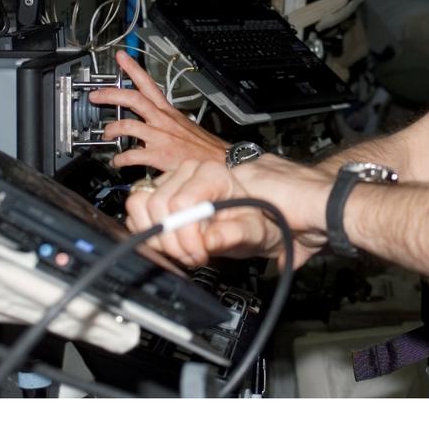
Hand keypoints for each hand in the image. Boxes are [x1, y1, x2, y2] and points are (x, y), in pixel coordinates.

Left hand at [88, 50, 227, 171]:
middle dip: (111, 94)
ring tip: (105, 134)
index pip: (148, 83)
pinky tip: (117, 160)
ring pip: (128, 125)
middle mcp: (163, 120)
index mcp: (168, 111)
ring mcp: (160, 137)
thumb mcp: (185, 125)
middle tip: (95, 94)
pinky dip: (120, 158)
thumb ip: (166, 121)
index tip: (121, 57)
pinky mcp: (158, 155)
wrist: (219, 161)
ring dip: (111, 129)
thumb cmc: (203, 146)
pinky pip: (132, 155)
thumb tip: (152, 122)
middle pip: (134, 99)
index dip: (133, 68)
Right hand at [125, 154, 330, 269]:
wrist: (286, 212)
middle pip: (154, 204)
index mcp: (213, 174)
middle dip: (171, 238)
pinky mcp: (171, 193)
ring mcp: (180, 181)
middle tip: (194, 255)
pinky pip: (142, 207)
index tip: (200, 253)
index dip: (184, 234)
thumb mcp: (262, 231)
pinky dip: (150, 229)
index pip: (176, 203)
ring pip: (141, 203)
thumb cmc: (276, 216)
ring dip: (157, 234)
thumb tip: (210, 238)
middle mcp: (193, 172)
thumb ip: (236, 233)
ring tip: (185, 250)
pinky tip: (175, 244)